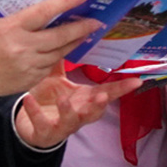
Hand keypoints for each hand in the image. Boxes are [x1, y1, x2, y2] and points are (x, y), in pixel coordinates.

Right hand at [0, 0, 98, 108]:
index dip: (66, 2)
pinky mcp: (31, 79)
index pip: (44, 12)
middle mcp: (23, 47)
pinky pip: (50, 65)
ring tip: (86, 32)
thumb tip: (45, 9)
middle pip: (60, 36)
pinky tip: (65, 48)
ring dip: (74, 42)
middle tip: (97, 20)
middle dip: (82, 27)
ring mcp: (28, 65)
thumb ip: (20, 18)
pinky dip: (58, 56)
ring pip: (60, 52)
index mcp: (12, 28)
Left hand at [14, 71, 140, 148]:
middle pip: (94, 111)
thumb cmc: (48, 100)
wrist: (29, 126)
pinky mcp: (45, 132)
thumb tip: (69, 34)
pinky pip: (42, 123)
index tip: (137, 81)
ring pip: (71, 121)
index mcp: (83, 100)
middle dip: (100, 105)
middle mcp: (78, 114)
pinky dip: (35, 112)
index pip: (106, 93)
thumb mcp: (56, 79)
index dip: (121, 89)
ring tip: (63, 99)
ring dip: (68, 110)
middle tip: (104, 97)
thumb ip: (62, 61)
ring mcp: (62, 125)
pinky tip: (29, 99)